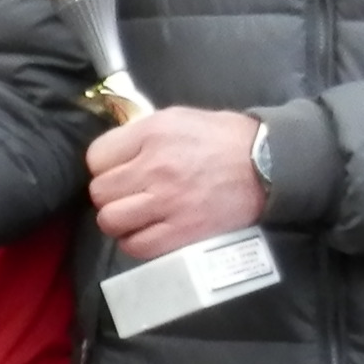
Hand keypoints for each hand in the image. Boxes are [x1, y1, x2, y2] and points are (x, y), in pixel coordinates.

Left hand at [84, 109, 263, 260]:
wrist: (267, 163)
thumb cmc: (223, 139)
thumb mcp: (178, 118)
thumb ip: (141, 134)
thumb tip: (113, 153)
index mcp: (152, 133)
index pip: (96, 157)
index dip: (104, 166)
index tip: (117, 170)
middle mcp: (155, 167)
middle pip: (100, 192)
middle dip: (110, 194)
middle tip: (129, 194)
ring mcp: (167, 201)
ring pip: (111, 220)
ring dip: (119, 221)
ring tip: (135, 215)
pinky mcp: (182, 231)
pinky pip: (136, 245)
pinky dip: (136, 242)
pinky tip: (147, 231)